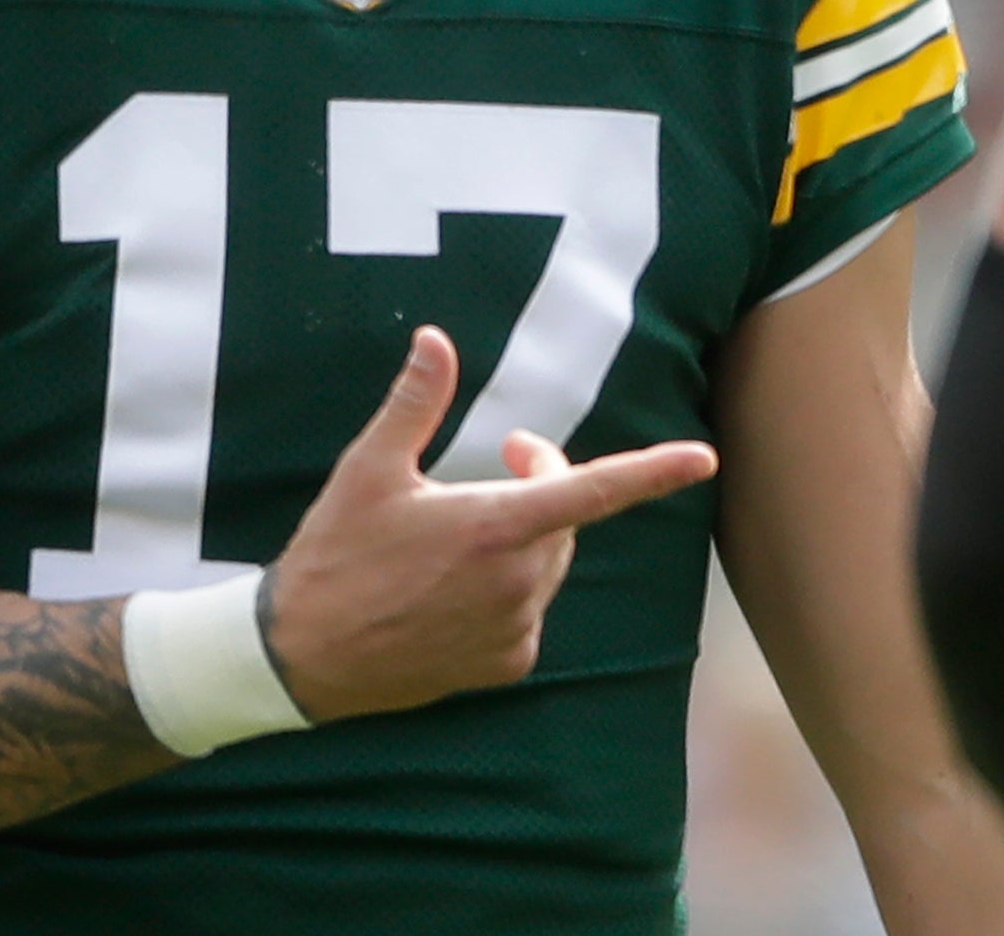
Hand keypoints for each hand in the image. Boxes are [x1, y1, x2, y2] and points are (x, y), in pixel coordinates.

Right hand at [257, 325, 715, 721]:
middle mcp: (516, 583)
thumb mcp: (369, 469)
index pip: (593, 491)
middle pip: (565, 519)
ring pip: (548, 565)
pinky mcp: (504, 664)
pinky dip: (509, 588)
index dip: (653, 472)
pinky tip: (455, 585)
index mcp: (495, 528)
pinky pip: (529, 611)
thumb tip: (436, 339)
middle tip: (504, 456)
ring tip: (462, 529)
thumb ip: (416, 402)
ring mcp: (513, 630)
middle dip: (545, 483)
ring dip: (526, 536)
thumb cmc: (334, 556)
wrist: (299, 658)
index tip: (704, 458)